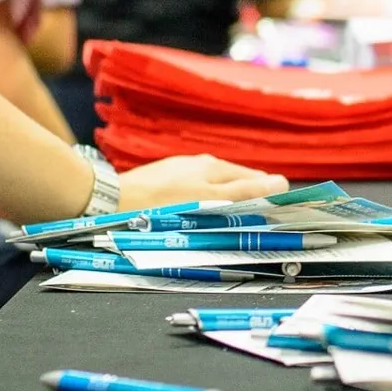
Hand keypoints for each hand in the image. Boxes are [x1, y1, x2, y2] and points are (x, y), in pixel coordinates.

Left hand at [118, 154, 288, 210]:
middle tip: (241, 228)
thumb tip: (281, 182)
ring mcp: (177, 170)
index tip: (269, 219)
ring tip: (214, 226)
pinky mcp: (159, 180)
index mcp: (215, 166)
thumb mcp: (211, 201)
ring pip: (209, 188)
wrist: (110, 203)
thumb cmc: (163, 204)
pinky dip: (195, 204)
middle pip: (232, 182)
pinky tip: (186, 219)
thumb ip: (246, 192)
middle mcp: (198, 162)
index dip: (265, 197)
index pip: (255, 178)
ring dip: (217, 204)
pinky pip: (188, 192)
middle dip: (241, 202)